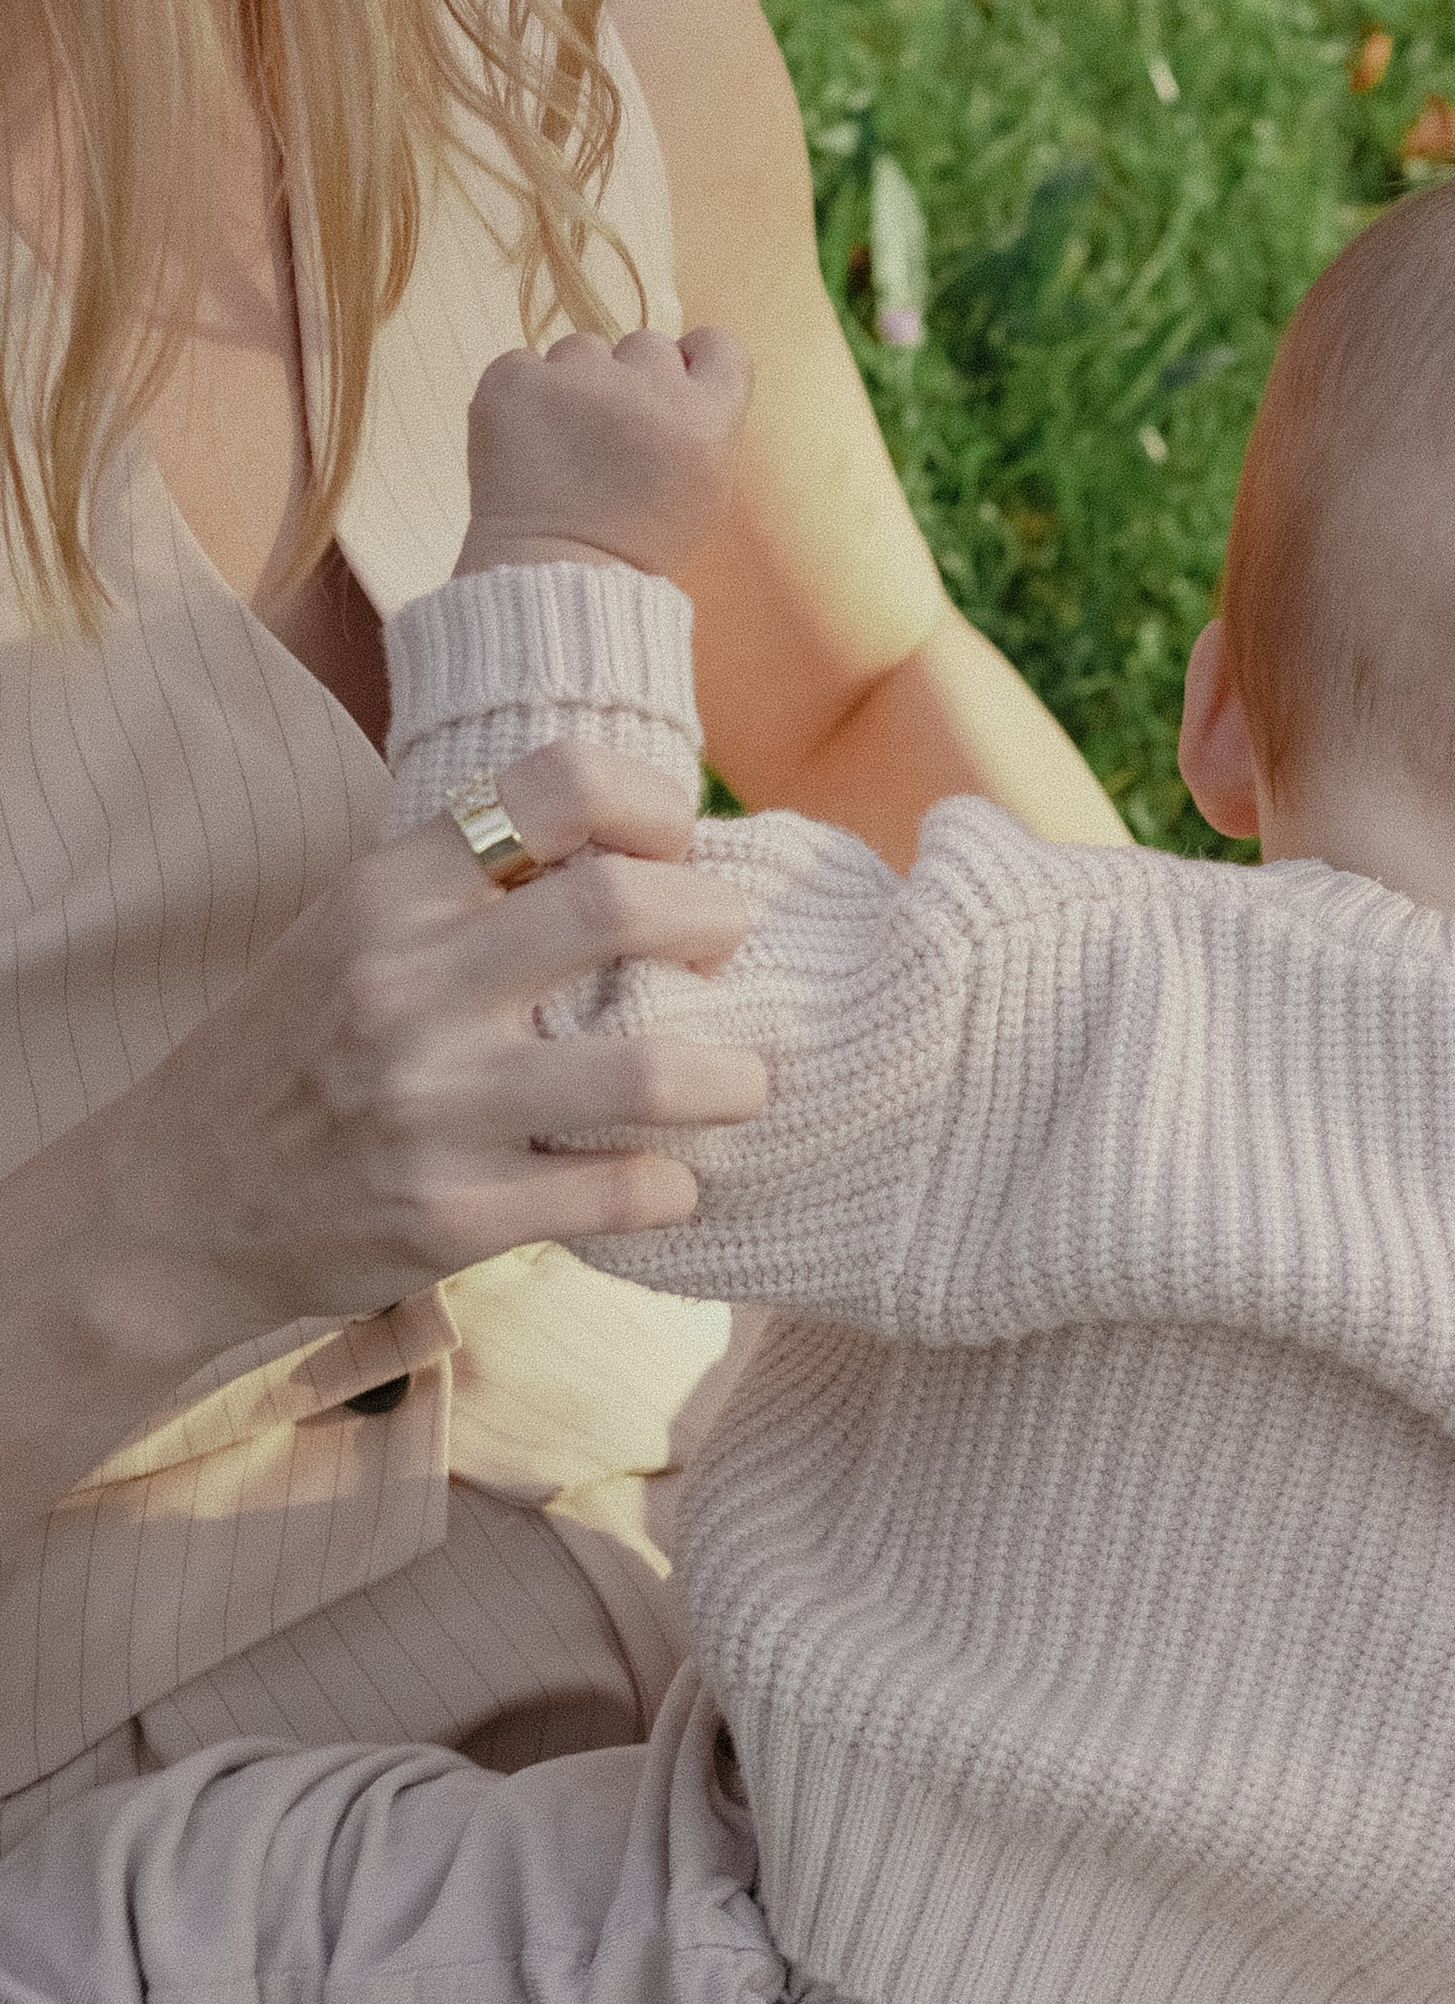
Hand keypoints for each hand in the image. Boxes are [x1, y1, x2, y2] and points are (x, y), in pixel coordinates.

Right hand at [93, 738, 768, 1350]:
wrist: (166, 1208)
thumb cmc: (288, 1055)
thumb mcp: (348, 931)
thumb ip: (470, 890)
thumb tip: (642, 852)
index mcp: (388, 894)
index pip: (558, 786)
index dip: (654, 801)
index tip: (678, 844)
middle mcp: (406, 987)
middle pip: (624, 908)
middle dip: (715, 922)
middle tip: (726, 953)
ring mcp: (429, 1107)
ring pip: (649, 1070)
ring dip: (730, 1077)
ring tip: (739, 1082)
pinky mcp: (449, 1217)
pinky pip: (620, 1192)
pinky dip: (671, 1185)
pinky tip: (668, 1178)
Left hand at [458, 325, 752, 582]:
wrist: (553, 576)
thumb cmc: (638, 543)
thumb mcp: (706, 493)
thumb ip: (706, 425)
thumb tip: (683, 372)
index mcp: (705, 417)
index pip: (718, 345)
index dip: (696, 361)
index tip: (676, 386)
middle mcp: (647, 387)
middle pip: (647, 344)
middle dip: (632, 380)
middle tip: (611, 437)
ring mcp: (576, 378)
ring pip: (582, 350)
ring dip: (575, 385)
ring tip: (563, 446)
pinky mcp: (515, 381)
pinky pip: (524, 364)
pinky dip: (523, 397)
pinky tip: (527, 443)